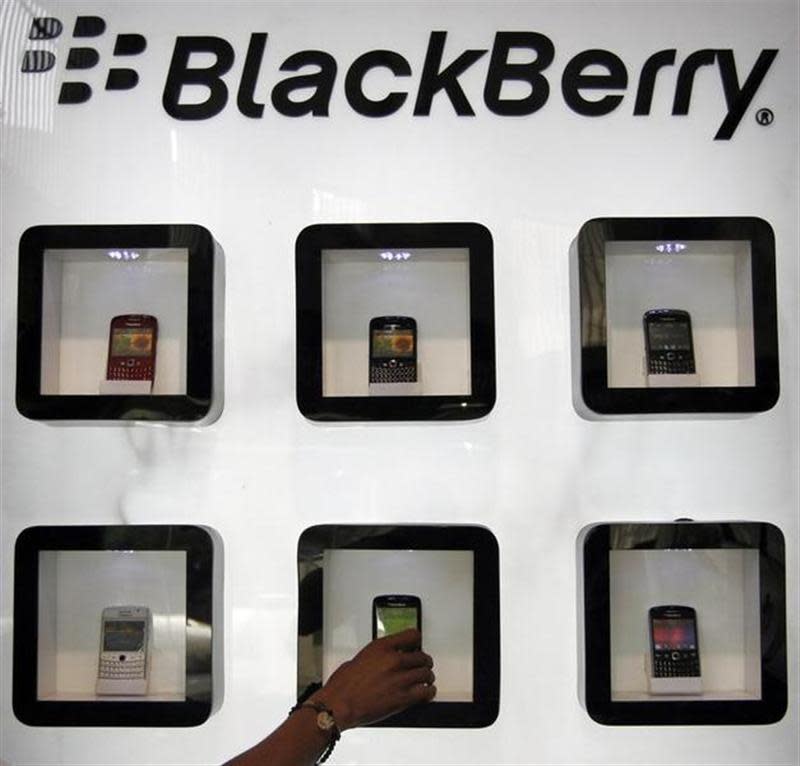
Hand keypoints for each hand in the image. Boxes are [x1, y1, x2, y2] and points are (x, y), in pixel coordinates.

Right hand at [311, 629, 434, 729]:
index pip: (412, 635)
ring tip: (425, 679)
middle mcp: (394, 660)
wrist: (338, 704)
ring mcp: (399, 679)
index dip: (417, 641)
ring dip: (427, 677)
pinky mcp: (402, 698)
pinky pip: (425, 692)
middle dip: (423, 662)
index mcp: (382, 647)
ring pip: (426, 674)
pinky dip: (428, 692)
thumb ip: (378, 655)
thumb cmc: (343, 684)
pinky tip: (426, 692)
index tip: (417, 645)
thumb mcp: (360, 657)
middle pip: (422, 656)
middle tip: (422, 665)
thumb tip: (386, 658)